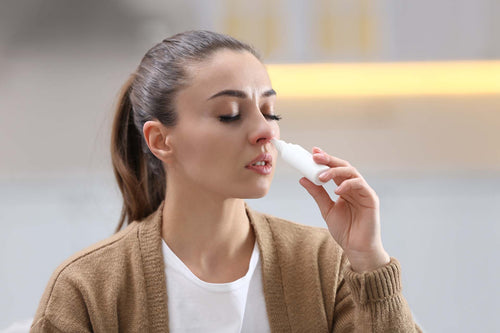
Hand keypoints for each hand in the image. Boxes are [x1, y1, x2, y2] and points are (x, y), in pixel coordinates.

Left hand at [299, 147, 389, 272]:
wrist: (358, 249)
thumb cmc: (345, 230)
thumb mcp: (326, 209)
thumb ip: (317, 194)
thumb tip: (303, 178)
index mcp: (345, 188)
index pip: (335, 169)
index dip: (325, 159)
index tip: (312, 152)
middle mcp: (355, 187)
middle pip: (343, 166)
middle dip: (329, 160)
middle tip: (315, 156)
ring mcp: (364, 192)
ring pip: (352, 172)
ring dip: (335, 171)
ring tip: (321, 176)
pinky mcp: (371, 199)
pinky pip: (360, 185)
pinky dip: (348, 185)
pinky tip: (337, 190)